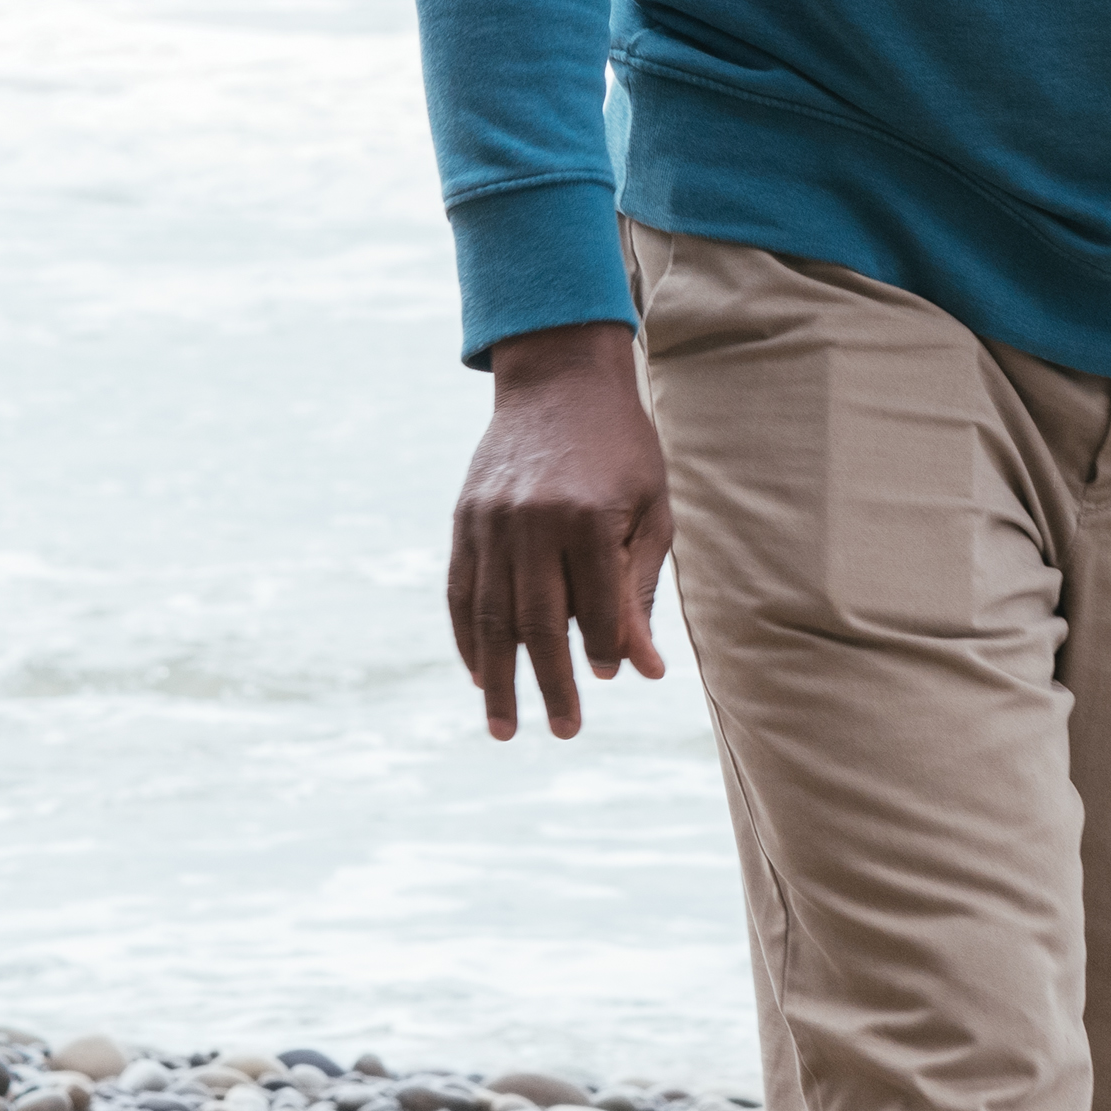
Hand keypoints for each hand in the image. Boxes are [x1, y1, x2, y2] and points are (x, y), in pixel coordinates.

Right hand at [445, 321, 672, 741]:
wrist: (559, 379)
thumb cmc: (621, 449)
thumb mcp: (650, 509)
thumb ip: (639, 589)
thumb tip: (643, 670)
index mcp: (589, 517)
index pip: (597, 608)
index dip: (606, 650)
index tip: (612, 677)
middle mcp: (533, 522)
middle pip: (539, 624)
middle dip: (552, 684)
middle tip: (566, 731)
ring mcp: (491, 522)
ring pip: (490, 617)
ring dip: (497, 679)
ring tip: (504, 727)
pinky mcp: (464, 519)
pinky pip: (460, 592)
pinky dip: (467, 638)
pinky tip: (478, 674)